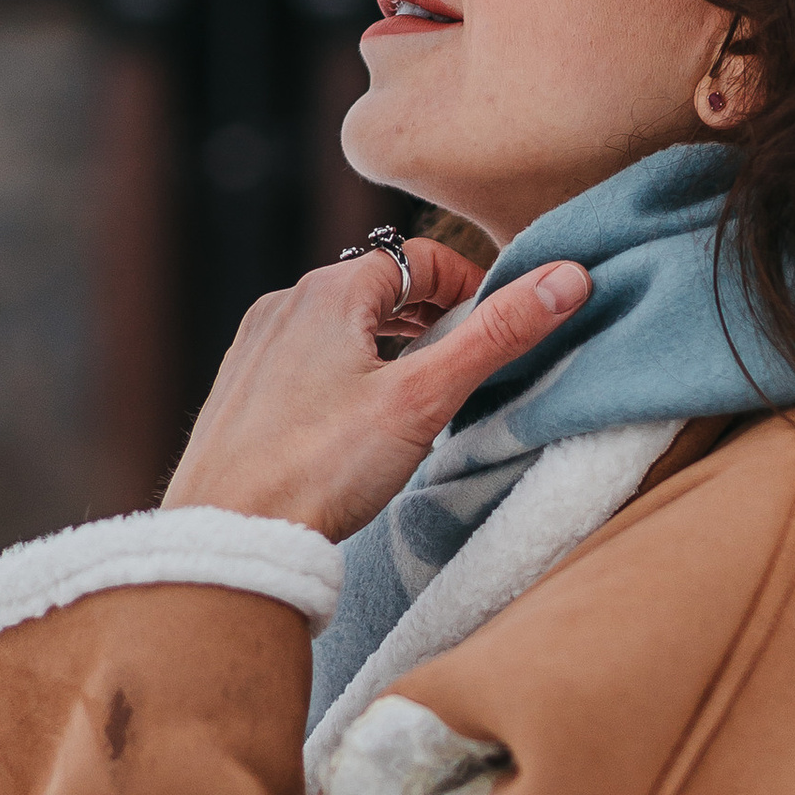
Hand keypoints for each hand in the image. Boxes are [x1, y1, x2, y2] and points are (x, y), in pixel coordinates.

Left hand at [162, 240, 591, 541]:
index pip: (420, 258)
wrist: (229, 536)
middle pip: (379, 288)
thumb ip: (496, 336)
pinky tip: (356, 422)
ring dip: (388, 344)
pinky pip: (306, 359)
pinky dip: (345, 371)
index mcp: (331, 290)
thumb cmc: (322, 468)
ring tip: (419, 392)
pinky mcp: (241, 388)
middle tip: (466, 362)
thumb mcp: (424, 400)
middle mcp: (286, 303)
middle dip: (430, 316)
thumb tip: (566, 279)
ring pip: (341, 324)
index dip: (470, 285)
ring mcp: (257, 346)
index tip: (500, 325)